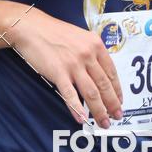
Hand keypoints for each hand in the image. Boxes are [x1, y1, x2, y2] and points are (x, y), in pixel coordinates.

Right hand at [10, 7, 122, 126]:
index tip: (120, 102)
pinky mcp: (58, 72)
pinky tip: (82, 119)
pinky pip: (70, 95)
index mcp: (95, 45)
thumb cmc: (53, 32)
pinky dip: (77, 109)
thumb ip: (91, 52)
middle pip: (104, 85)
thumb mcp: (79, 37)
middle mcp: (87, 55)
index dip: (117, 90)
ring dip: (99, 111)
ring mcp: (73, 64)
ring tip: (103, 122)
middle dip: (113, 105)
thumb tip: (98, 72)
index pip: (112, 73)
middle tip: (117, 117)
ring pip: (92, 93)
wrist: (31, 28)